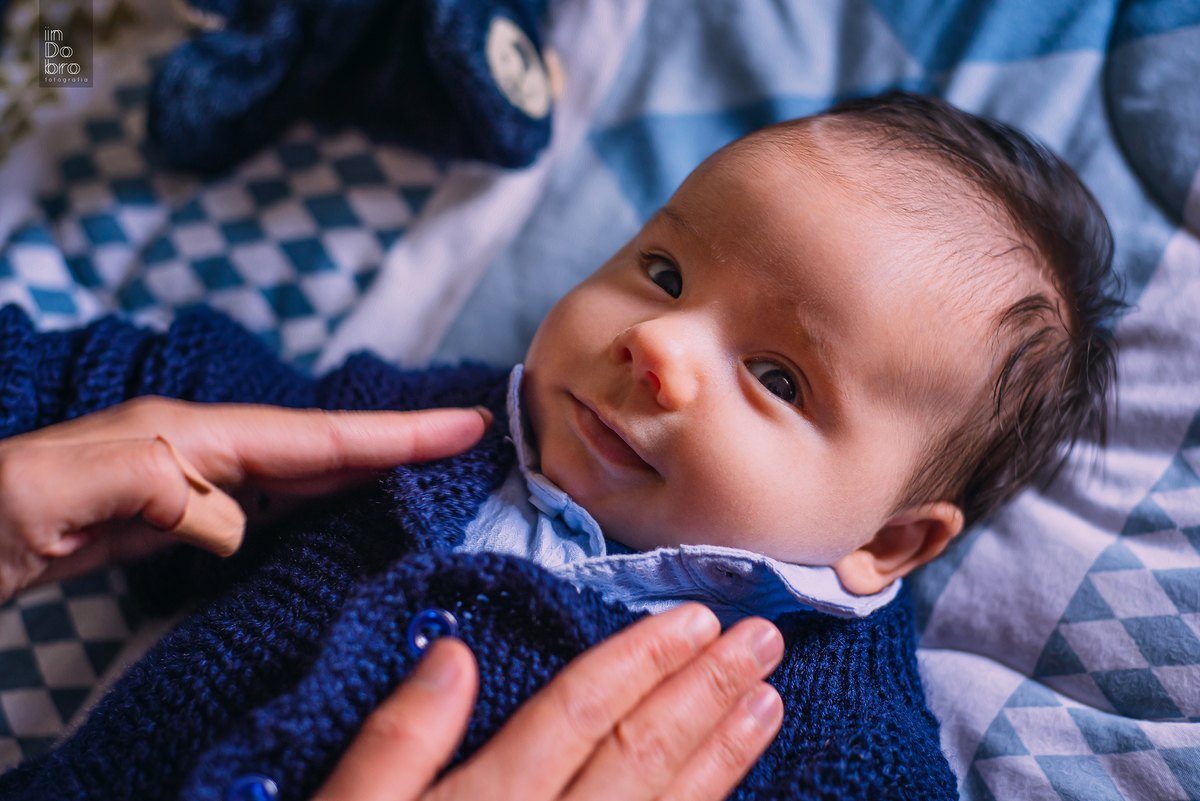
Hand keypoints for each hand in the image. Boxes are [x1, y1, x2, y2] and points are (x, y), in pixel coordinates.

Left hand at [0, 397, 489, 600]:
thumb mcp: (42, 494)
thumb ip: (141, 484)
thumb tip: (235, 517)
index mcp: (180, 439)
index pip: (310, 437)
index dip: (393, 435)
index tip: (465, 425)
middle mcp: (194, 451)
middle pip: (320, 446)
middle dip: (399, 442)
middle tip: (472, 440)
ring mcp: (183, 483)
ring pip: (299, 473)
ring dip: (366, 470)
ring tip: (427, 472)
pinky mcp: (169, 518)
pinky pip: (267, 505)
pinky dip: (318, 503)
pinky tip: (336, 513)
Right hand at [315, 603, 784, 800]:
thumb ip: (395, 744)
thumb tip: (453, 655)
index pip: (576, 714)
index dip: (637, 660)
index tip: (692, 618)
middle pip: (638, 755)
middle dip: (704, 692)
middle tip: (762, 639)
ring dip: (723, 756)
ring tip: (769, 702)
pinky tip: (730, 797)